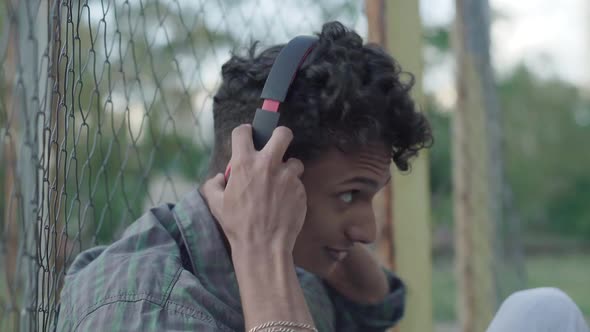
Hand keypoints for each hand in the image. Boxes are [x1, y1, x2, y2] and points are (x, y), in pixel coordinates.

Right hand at [202, 124, 306, 254]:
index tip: (247, 137)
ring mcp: (287, 177)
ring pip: (295, 161)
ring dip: (288, 169)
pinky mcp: (300, 190)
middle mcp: (268, 165)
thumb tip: (220, 177)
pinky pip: (298, 183)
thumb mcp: (215, 204)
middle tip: (276, 146)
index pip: (243, 132)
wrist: (263, 245)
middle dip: (280, 135)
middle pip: (282, 133)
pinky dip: (292, 189)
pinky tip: (284, 202)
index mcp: (245, 163)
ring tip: (280, 183)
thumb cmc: (237, 225)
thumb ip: (213, 185)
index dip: (244, 132)